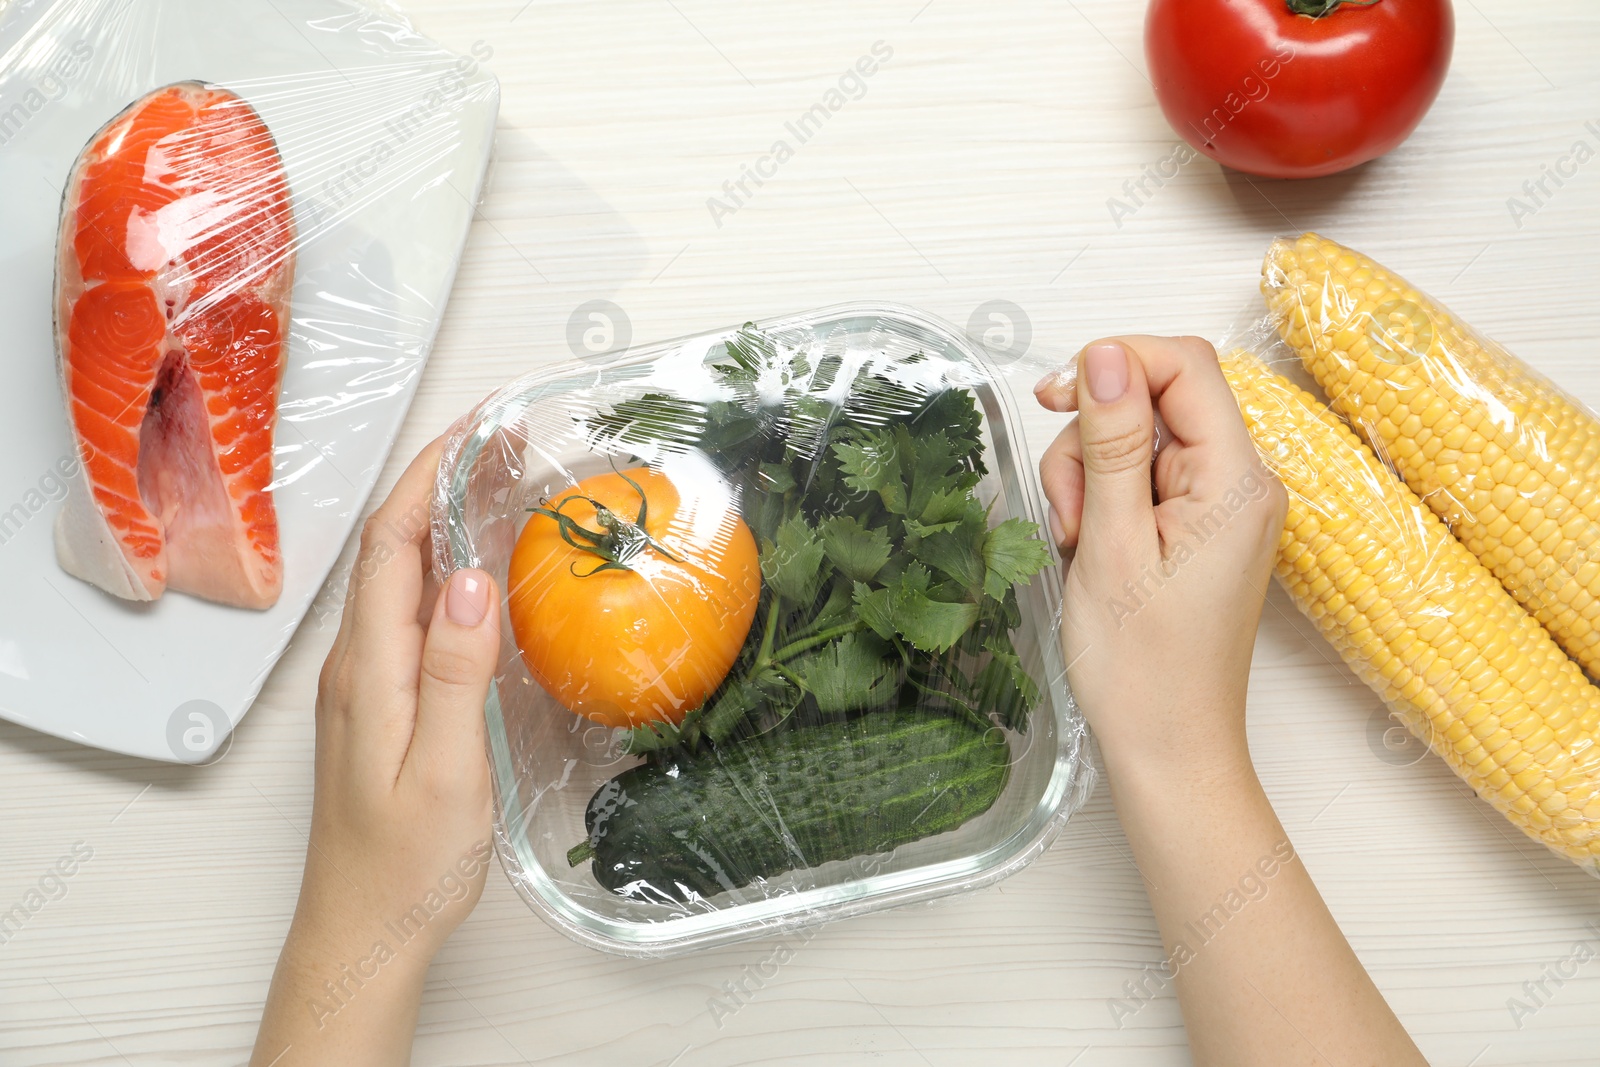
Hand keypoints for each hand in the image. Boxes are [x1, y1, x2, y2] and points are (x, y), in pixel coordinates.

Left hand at [253, 438, 500, 1066]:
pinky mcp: (383, 702)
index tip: (475, 427)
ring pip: (400, 576)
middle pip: (392, 546)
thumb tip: (465, 579)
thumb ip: (452, 673)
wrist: (362, 931)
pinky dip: (444, 569)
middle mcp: (357, 663)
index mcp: (369, 668)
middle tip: (502, 439)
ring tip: (498, 483)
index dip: (429, 474)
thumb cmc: (403, 866)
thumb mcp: (444, 771)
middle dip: (441, 479)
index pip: (391, 543)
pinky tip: (480, 573)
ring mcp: (367, 681)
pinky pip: (409, 612)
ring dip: (443, 518)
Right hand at [1036, 340, 1426, 1066]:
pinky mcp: (1199, 529)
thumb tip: (1104, 357)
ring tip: (1079, 545)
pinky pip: (1143, 481)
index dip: (1115, 361)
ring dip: (1090, 477)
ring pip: (1139, 440)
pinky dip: (1104, 503)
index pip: (1185, 365)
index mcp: (1237, 481)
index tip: (1057, 398)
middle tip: (1069, 510)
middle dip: (1092, 438)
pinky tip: (1090, 551)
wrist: (1170, 752)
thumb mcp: (1111, 546)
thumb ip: (1112, 444)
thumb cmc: (1144, 672)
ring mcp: (1222, 507)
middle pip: (1155, 400)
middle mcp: (1243, 484)